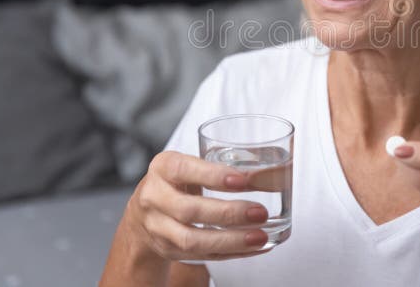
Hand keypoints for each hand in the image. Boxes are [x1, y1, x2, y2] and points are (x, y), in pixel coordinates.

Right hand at [126, 150, 279, 261]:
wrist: (143, 212)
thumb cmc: (177, 182)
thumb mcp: (189, 164)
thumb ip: (222, 165)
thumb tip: (275, 170)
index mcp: (163, 167)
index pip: (185, 170)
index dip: (214, 176)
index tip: (244, 180)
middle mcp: (155, 197)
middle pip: (190, 211)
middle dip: (228, 213)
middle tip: (261, 212)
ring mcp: (158, 228)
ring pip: (193, 240)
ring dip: (231, 240)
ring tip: (260, 236)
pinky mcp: (169, 249)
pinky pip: (203, 256)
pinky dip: (232, 253)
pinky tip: (255, 247)